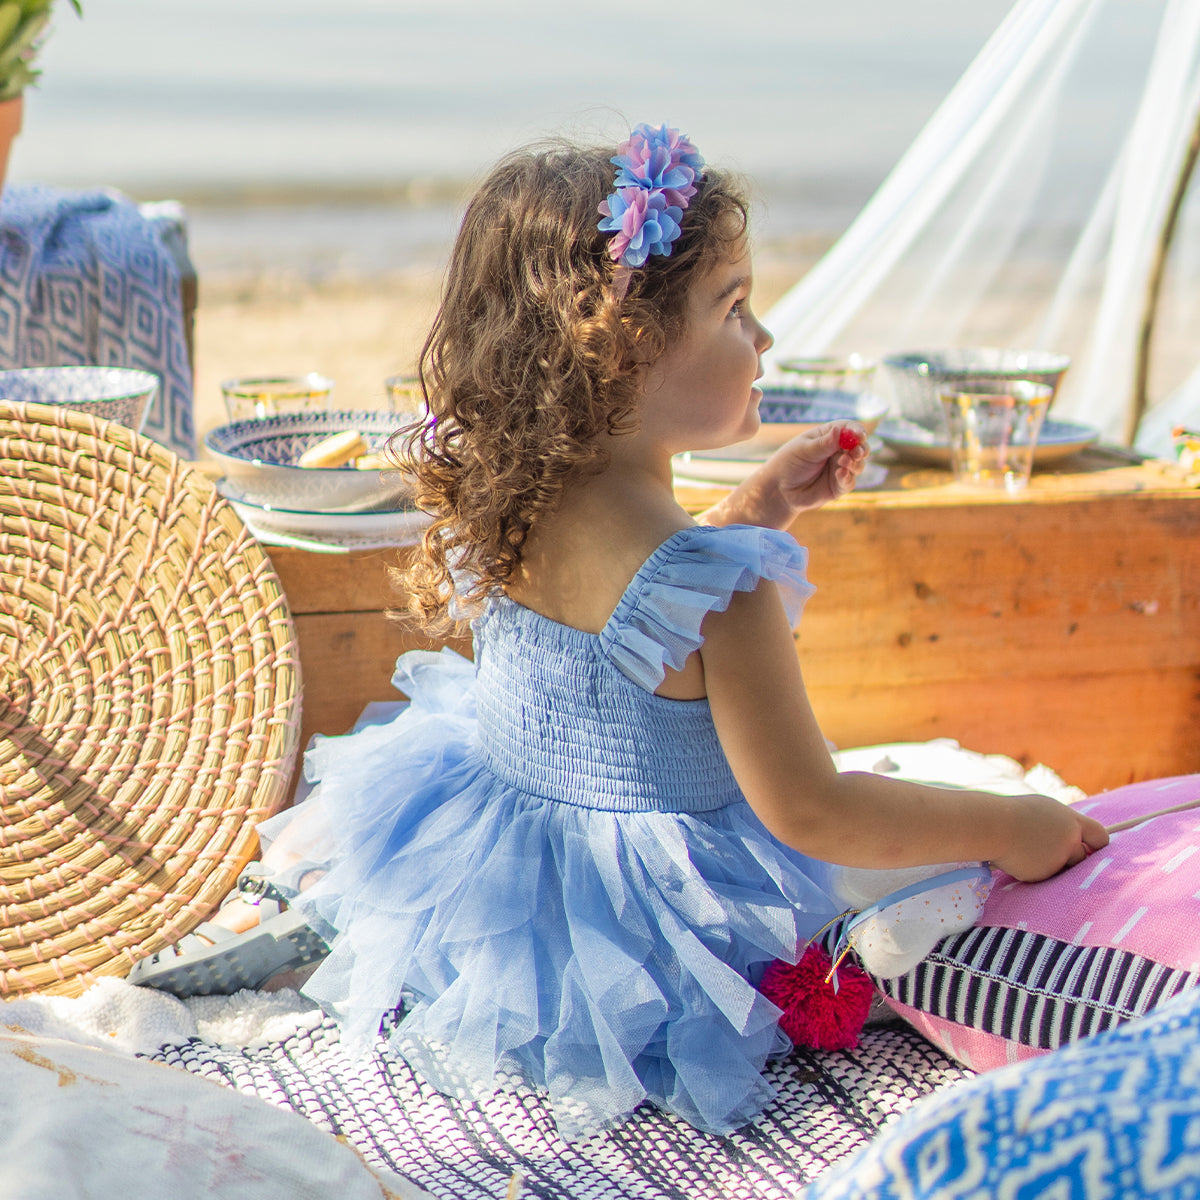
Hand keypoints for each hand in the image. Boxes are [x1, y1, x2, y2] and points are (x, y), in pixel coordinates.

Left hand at [768, 421, 869, 514]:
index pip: (849, 429)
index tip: (860, 436)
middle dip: (861, 449)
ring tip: (842, 463)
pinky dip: (848, 478)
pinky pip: (850, 482)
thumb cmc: (789, 463)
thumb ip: (823, 444)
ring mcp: (840, 468)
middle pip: (859, 447)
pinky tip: (840, 475)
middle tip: (857, 453)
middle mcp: (838, 451)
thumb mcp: (804, 450)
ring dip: (855, 464)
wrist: (780, 489)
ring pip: (858, 464)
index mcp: (829, 436)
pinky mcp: (839, 485)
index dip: (857, 431)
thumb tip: (839, 430)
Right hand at [989, 794, 1109, 882]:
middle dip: (1072, 858)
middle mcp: (1069, 839)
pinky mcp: (1045, 873)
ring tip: (1030, 852)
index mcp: (1070, 820)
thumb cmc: (1011, 814)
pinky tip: (1021, 859)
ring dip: (1052, 865)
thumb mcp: (1042, 811)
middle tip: (1056, 854)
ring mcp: (1058, 858)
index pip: (1100, 835)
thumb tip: (1075, 837)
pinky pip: (1045, 875)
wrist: (991, 826)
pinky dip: (1036, 870)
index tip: (1091, 850)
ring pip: (1063, 868)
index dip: (1097, 845)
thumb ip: (1061, 824)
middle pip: (1083, 856)